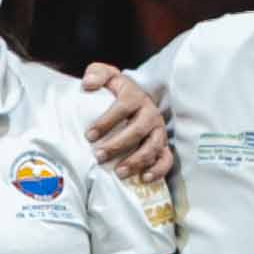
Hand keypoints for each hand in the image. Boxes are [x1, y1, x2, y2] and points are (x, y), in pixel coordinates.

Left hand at [80, 63, 176, 189]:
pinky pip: (166, 159)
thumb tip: (87, 84)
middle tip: (98, 156)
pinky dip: (158, 170)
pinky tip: (144, 178)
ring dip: (136, 161)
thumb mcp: (107, 76)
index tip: (88, 135)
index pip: (123, 107)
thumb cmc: (117, 91)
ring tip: (118, 172)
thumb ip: (97, 74)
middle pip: (137, 131)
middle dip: (117, 145)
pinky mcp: (163, 145)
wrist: (137, 99)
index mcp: (135, 96)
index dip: (106, 121)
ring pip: (152, 147)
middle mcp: (150, 113)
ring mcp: (158, 130)